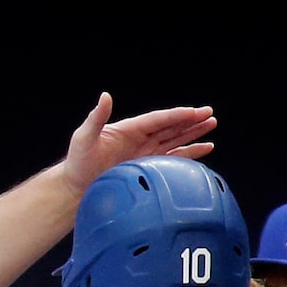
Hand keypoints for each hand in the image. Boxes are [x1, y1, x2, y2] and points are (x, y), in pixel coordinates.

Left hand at [62, 94, 216, 195]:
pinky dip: (188, 155)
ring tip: (212, 127)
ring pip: (175, 141)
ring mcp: (145, 155)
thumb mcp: (84, 138)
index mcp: (130, 129)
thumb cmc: (77, 162)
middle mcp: (140, 140)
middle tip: (210, 115)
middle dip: (191, 122)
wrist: (75, 189)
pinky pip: (172, 160)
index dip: (177, 116)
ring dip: (193, 135)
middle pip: (171, 127)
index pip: (159, 120)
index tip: (194, 112)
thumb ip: (96, 118)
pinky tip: (203, 150)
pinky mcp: (147, 170)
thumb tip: (105, 97)